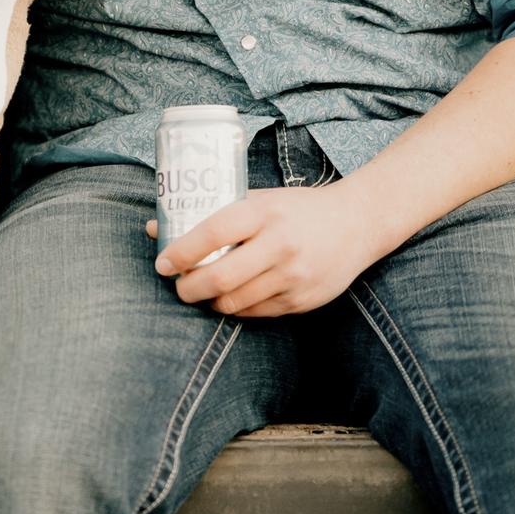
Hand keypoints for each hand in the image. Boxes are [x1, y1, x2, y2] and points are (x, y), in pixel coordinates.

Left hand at [146, 185, 383, 316]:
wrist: (358, 223)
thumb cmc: (298, 209)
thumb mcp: (261, 200)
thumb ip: (215, 214)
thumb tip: (156, 229)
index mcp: (265, 213)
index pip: (213, 234)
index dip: (181, 251)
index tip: (163, 263)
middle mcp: (280, 245)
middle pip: (220, 278)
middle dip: (189, 288)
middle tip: (178, 286)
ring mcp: (293, 277)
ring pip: (235, 302)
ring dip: (210, 302)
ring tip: (201, 292)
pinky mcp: (302, 301)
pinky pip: (256, 313)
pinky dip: (236, 308)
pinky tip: (231, 297)